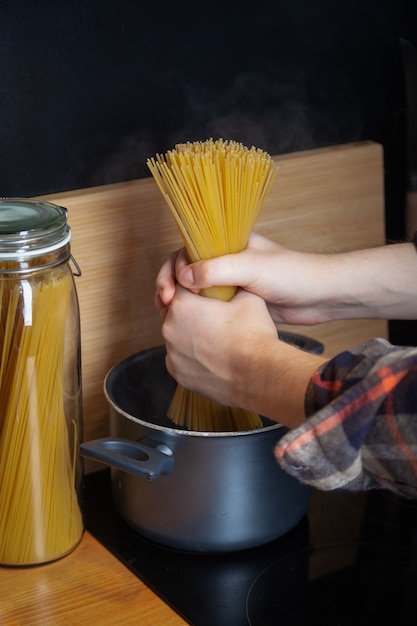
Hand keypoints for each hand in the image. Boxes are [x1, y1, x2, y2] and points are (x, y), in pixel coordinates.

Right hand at [156, 233, 331, 324]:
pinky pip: (209, 305)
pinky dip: (196, 313)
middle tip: (164, 303)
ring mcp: (231, 280)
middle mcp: (226, 259)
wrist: (320, 297)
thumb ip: (217, 270)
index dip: (173, 268)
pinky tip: (188, 324)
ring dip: (180, 300)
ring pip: (195, 289)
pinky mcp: (237, 301)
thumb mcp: (252, 267)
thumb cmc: (292, 274)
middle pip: (187, 268)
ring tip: (168, 315)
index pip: (188, 249)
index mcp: (228, 242)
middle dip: (170, 284)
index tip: (171, 289)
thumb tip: (183, 277)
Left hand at [162, 285, 325, 426]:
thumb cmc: (253, 336)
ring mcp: (172, 354)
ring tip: (216, 340)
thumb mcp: (249, 296)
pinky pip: (181, 360)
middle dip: (191, 313)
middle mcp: (170, 329)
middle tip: (215, 319)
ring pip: (177, 338)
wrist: (259, 376)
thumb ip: (232, 284)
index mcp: (183, 305)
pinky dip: (193, 358)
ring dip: (191, 337)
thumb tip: (233, 282)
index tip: (209, 296)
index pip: (182, 287)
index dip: (197, 289)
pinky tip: (213, 357)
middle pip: (175, 313)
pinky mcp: (178, 375)